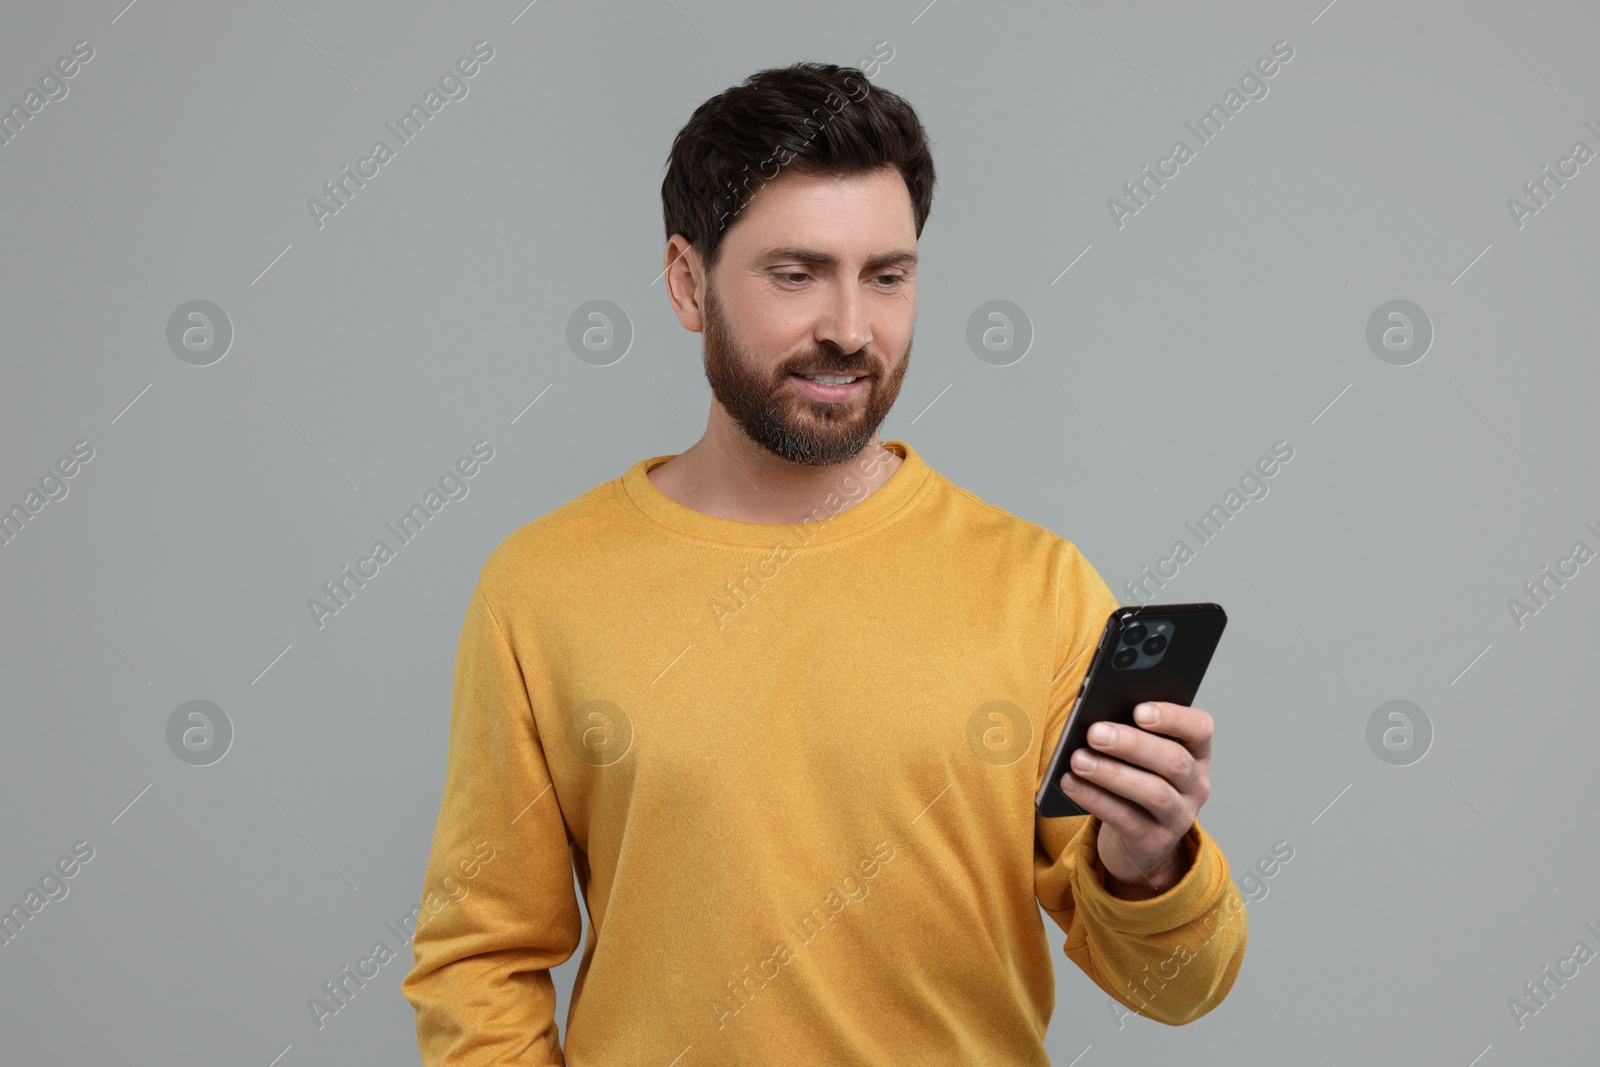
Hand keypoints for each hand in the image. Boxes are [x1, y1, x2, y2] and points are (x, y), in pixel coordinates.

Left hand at [1058, 701, 1211, 899]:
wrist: (1139, 839)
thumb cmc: (1136, 778)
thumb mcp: (1139, 755)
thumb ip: (1128, 734)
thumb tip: (1096, 721)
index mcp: (1196, 752)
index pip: (1199, 728)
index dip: (1172, 717)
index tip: (1139, 710)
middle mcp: (1195, 784)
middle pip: (1173, 761)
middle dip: (1131, 744)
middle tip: (1094, 732)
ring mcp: (1179, 816)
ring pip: (1153, 793)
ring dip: (1111, 773)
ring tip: (1078, 759)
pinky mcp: (1154, 841)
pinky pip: (1125, 819)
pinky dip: (1095, 799)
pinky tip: (1071, 783)